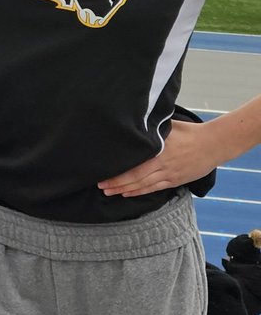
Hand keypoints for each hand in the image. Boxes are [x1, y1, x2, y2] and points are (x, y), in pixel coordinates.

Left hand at [98, 119, 221, 197]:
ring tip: (109, 192)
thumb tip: (132, 121)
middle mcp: (162, 165)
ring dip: (125, 190)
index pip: (134, 164)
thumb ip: (151, 128)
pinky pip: (154, 188)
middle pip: (135, 177)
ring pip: (143, 185)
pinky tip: (129, 193)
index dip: (118, 171)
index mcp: (158, 150)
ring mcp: (169, 174)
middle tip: (101, 186)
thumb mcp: (168, 126)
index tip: (103, 172)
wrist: (213, 144)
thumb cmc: (189, 132)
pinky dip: (140, 192)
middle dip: (116, 183)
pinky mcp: (175, 181)